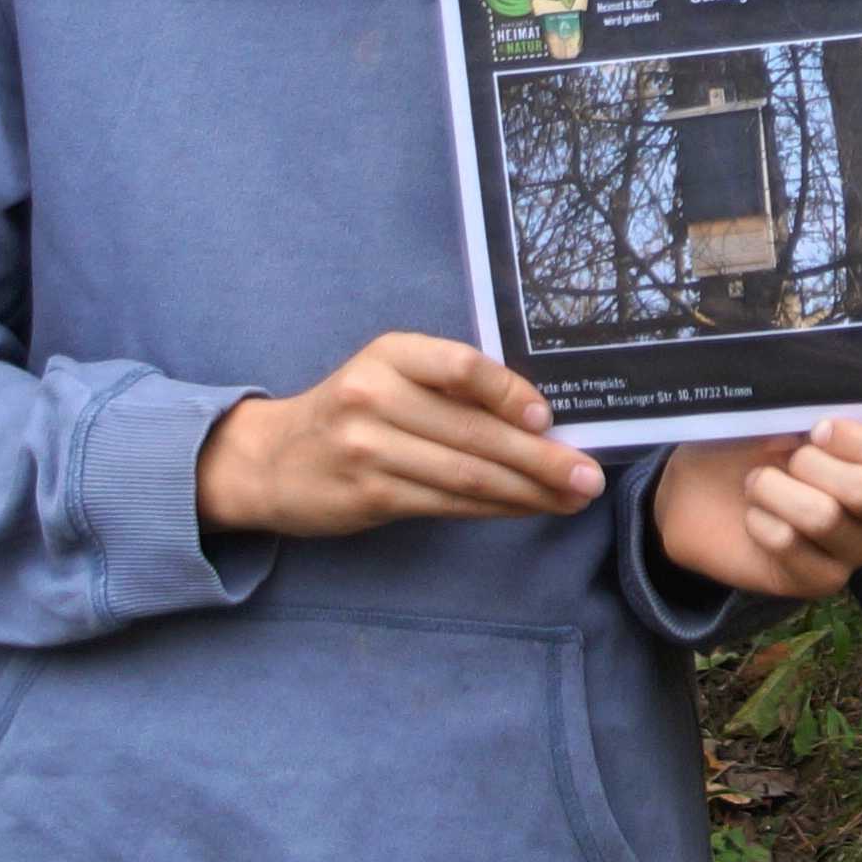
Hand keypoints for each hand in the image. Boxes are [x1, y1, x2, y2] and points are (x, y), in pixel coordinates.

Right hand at [198, 336, 598, 537]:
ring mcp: (369, 448)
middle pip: (474, 432)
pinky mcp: (369, 495)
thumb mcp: (389, 376)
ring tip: (573, 496)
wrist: (272, 460)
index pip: (461, 366)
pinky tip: (526, 508)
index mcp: (390, 354)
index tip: (550, 420)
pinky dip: (495, 508)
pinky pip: (447, 503)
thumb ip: (450, 388)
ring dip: (529, 490)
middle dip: (542, 458)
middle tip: (590, 475)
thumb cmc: (351, 414)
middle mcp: (375, 395)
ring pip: (467, 475)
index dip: (511, 394)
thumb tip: (541, 418)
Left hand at [652, 420, 861, 600]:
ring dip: (775, 490)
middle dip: (811, 465)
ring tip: (756, 484)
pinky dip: (760, 522)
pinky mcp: (819, 580)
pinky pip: (790, 544)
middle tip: (782, 459)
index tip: (817, 430)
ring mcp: (852, 548)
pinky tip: (753, 518)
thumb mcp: (778, 415)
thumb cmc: (748, 445)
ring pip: (825, 516)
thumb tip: (821, 422)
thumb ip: (809, 412)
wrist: (699, 491)